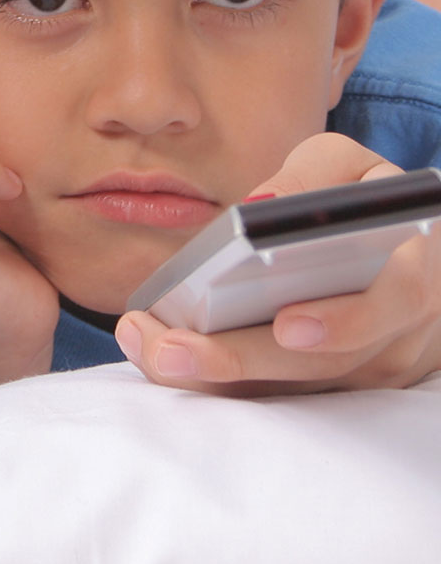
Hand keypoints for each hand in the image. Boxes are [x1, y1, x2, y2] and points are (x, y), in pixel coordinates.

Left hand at [115, 133, 440, 393]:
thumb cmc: (362, 198)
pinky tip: (157, 357)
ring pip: (292, 389)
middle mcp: (401, 332)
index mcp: (418, 267)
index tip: (286, 325)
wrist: (394, 249)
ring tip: (148, 350)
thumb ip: (310, 177)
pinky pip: (273, 396)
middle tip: (170, 351)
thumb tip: (259, 211)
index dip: (347, 320)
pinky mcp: (328, 387)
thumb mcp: (344, 167)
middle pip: (326, 364)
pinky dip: (214, 381)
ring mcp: (368, 368)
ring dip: (213, 377)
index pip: (400, 300)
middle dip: (242, 361)